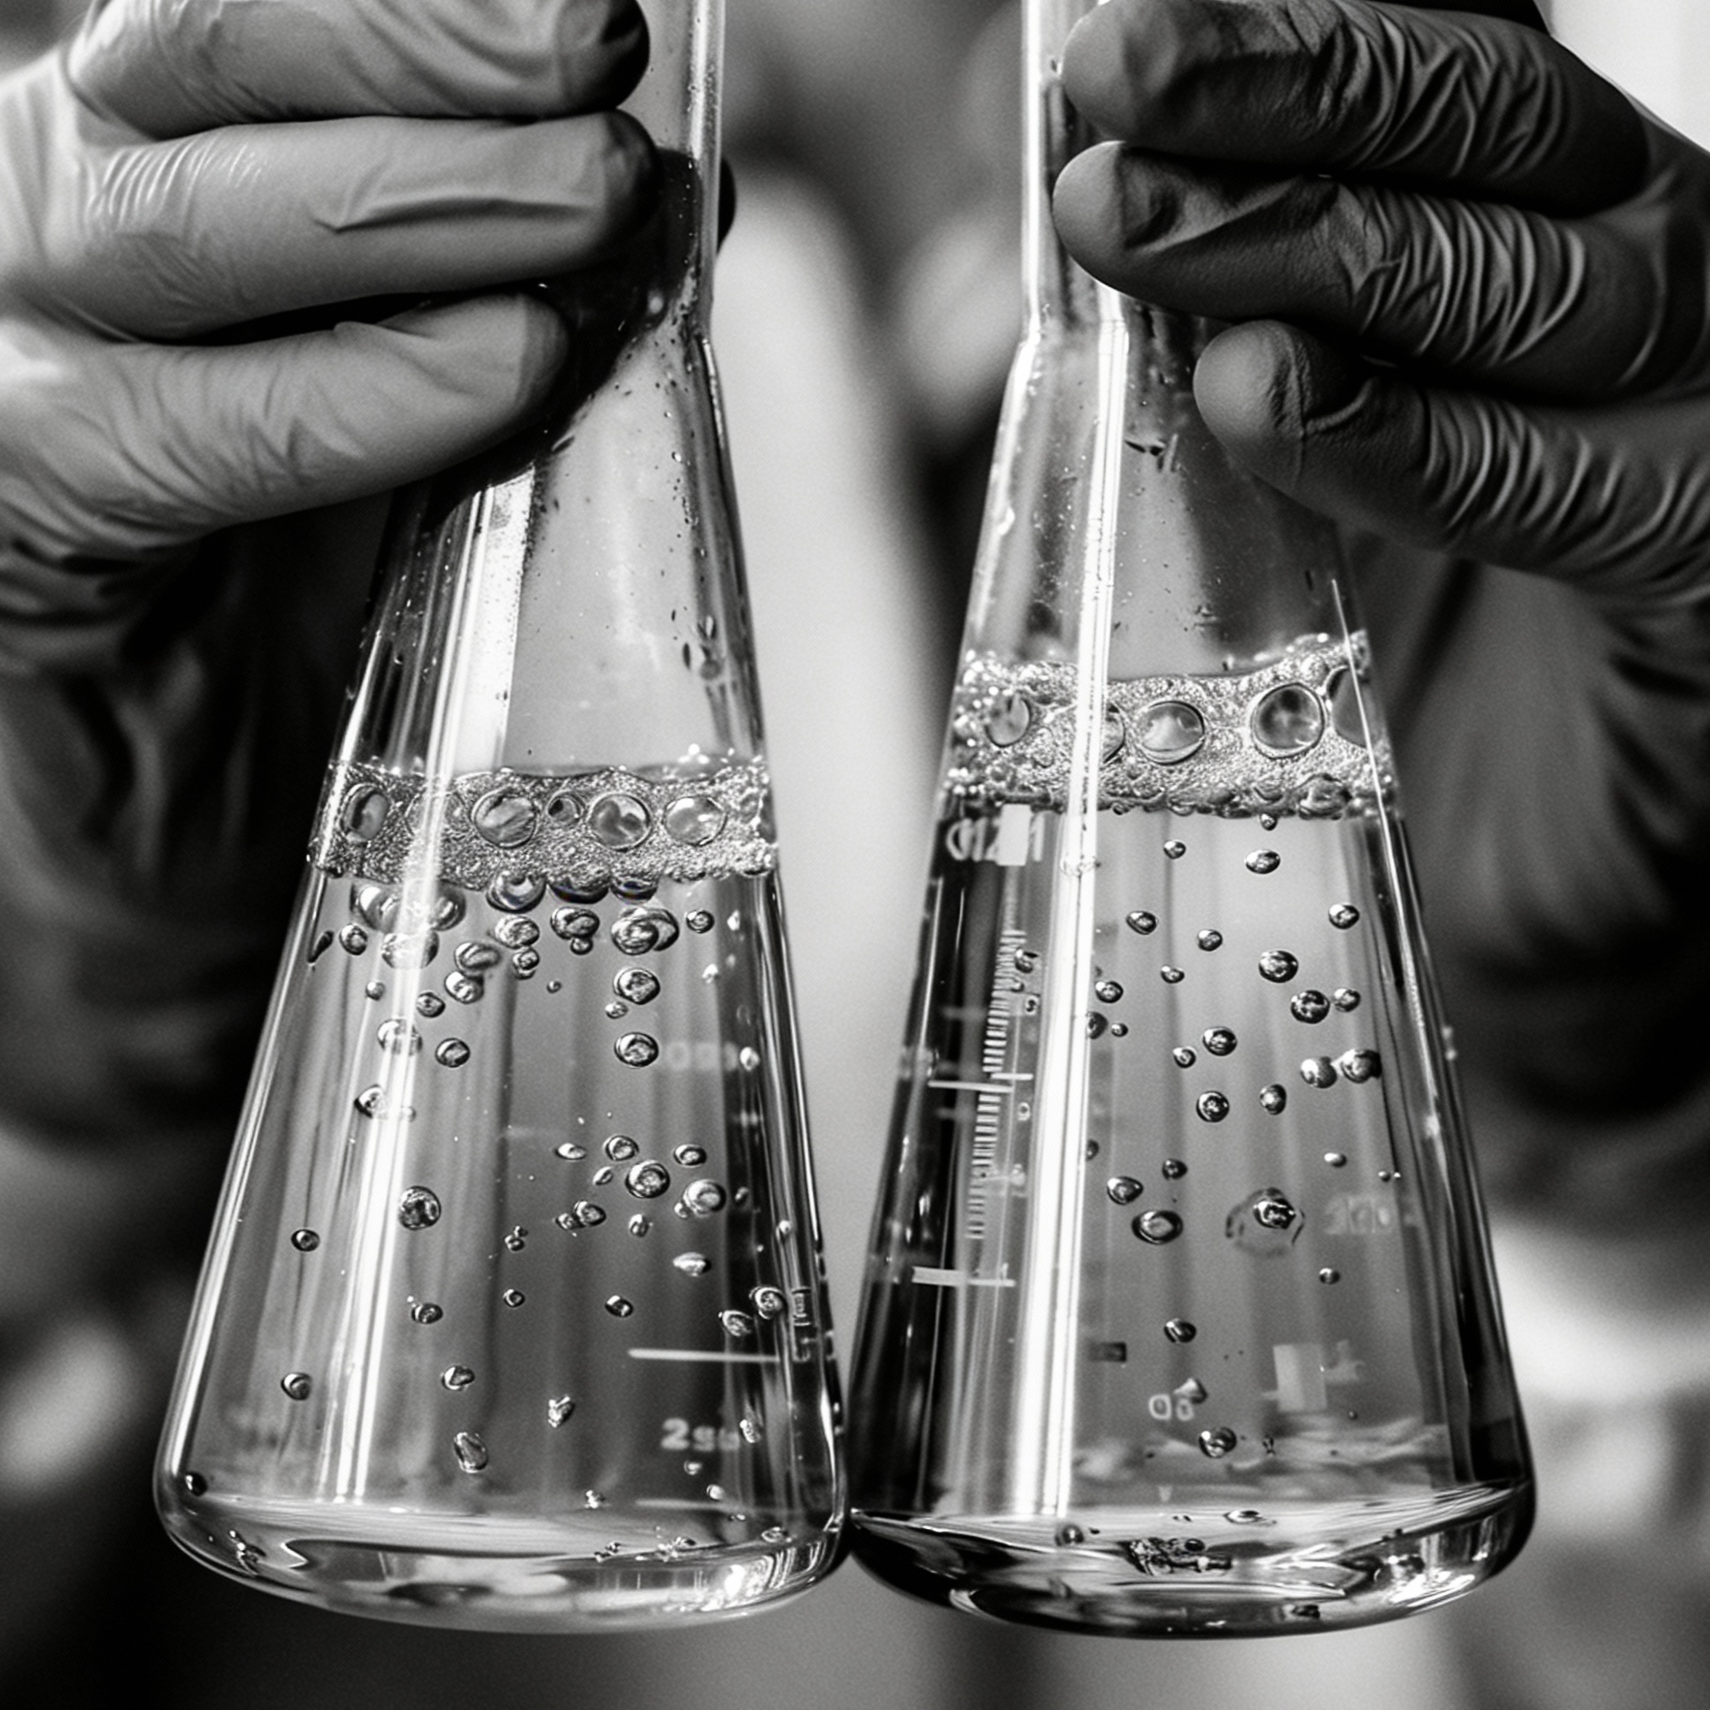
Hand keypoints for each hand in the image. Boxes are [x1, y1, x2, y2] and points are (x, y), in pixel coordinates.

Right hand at [0, 0, 653, 1150]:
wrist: (219, 794)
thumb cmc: (329, 571)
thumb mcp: (437, 387)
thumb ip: (524, 279)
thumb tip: (681, 183)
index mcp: (149, 151)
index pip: (253, 12)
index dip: (416, 1)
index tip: (605, 15)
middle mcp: (51, 215)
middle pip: (197, 60)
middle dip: (421, 52)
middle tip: (599, 65)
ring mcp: (16, 356)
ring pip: (175, 222)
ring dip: (411, 203)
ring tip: (588, 202)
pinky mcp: (23, 506)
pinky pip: (182, 431)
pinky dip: (357, 396)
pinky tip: (502, 370)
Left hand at [1052, 0, 1709, 1224]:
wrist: (1523, 880)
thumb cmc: (1394, 651)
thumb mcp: (1262, 448)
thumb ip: (1175, 298)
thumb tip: (1021, 152)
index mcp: (1541, 226)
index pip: (1442, 62)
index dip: (1291, 32)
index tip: (1108, 30)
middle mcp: (1647, 282)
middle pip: (1489, 121)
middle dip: (1283, 92)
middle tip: (1102, 91)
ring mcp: (1699, 416)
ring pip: (1535, 275)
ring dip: (1315, 240)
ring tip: (1128, 226)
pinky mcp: (1704, 565)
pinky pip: (1569, 485)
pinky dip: (1406, 437)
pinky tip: (1263, 395)